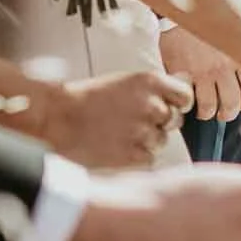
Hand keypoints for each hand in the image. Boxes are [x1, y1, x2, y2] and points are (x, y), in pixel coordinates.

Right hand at [38, 69, 192, 169]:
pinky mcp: (132, 154)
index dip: (178, 104)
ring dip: (146, 141)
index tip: (170, 108)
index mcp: (149, 81)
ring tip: (120, 135)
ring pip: (161, 141)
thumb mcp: (124, 83)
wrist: (55, 119)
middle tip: (135, 124)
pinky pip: (149, 158)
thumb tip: (179, 97)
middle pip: (174, 121)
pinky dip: (137, 157)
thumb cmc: (86, 99)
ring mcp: (142, 130)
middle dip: (159, 124)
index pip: (185, 96)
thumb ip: (152, 90)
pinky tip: (117, 148)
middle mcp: (151, 105)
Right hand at [160, 26, 240, 123]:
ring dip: (210, 113)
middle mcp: (226, 64)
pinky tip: (190, 103)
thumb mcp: (232, 34)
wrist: (180, 11)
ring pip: (213, 107)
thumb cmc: (207, 23)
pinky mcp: (186, 74)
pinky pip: (193, 102)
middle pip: (235, 103)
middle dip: (229, 112)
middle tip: (224, 111)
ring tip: (206, 110)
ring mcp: (205, 71)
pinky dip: (192, 107)